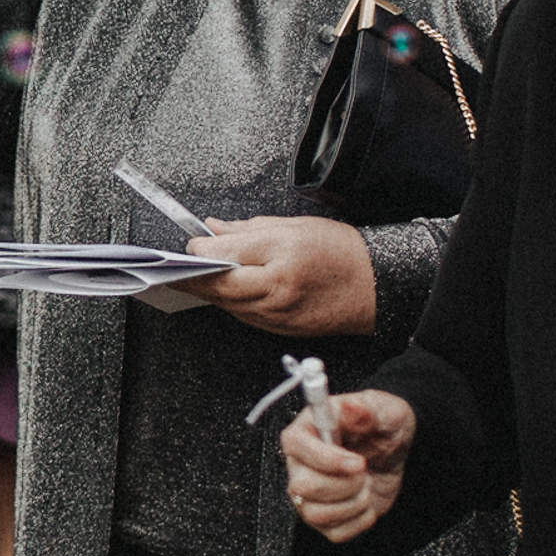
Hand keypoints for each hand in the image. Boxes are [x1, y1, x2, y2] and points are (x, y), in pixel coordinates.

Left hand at [185, 216, 377, 335]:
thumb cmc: (340, 252)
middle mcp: (276, 289)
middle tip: (177, 265)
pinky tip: (228, 289)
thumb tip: (214, 229)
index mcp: (280, 256)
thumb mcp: (294, 226)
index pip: (225, 255)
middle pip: (220, 285)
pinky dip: (231, 301)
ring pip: (228, 303)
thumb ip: (249, 229)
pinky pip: (244, 315)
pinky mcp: (280, 329)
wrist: (377, 287)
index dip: (202, 249)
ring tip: (197, 275)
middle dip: (194, 275)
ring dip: (210, 289)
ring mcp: (278, 314)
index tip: (193, 242)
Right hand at [281, 388, 411, 541]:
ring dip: (353, 504)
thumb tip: (351, 407)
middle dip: (343, 485)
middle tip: (364, 472)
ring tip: (366, 485)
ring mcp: (310, 494)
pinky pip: (335, 533)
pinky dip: (359, 521)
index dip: (326, 459)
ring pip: (315, 515)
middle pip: (302, 487)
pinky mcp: (326, 517)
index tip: (358, 462)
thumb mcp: (382, 409)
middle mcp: (300, 464)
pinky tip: (366, 501)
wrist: (395, 449)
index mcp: (305, 431)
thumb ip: (366, 410)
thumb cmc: (381, 424)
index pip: (295, 447)